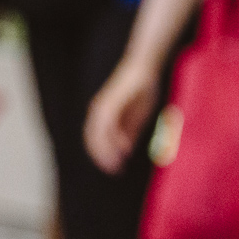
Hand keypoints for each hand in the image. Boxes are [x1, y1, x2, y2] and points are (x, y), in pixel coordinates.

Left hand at [85, 59, 161, 174]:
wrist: (144, 68)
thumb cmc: (141, 89)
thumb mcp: (137, 116)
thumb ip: (130, 131)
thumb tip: (125, 149)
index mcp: (102, 114)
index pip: (96, 139)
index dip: (103, 155)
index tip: (114, 168)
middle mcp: (99, 111)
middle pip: (93, 139)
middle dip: (103, 157)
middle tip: (114, 170)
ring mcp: (103, 107)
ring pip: (99, 134)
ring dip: (107, 151)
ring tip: (116, 164)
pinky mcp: (111, 102)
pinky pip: (109, 125)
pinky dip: (115, 138)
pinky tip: (124, 149)